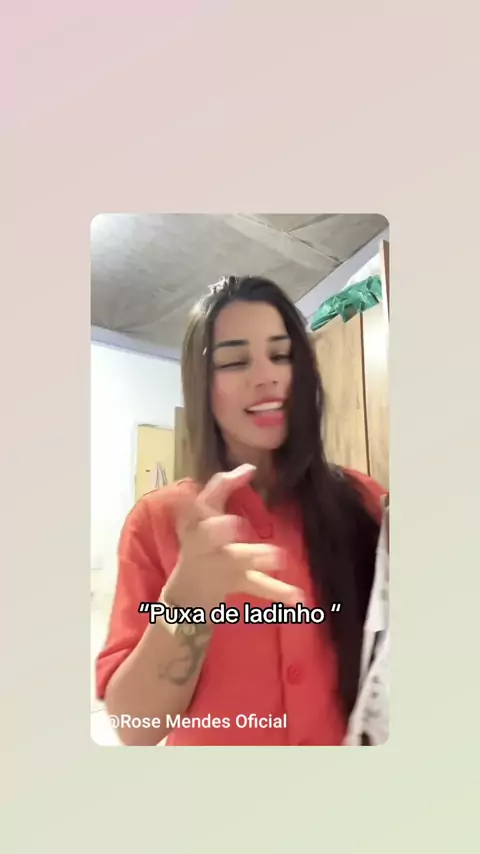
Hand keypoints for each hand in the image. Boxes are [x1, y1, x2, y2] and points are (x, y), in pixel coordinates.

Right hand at [163, 464, 303, 613]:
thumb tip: (249, 465)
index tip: (247, 471)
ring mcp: (220, 565)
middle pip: (208, 535)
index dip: (222, 485)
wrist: (185, 592)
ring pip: (236, 560)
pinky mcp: (237, 583)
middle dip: (220, 530)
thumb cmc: (199, 541)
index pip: (203, 500)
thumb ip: (223, 488)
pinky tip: (299, 599)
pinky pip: (258, 586)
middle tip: (237, 524)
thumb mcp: (203, 514)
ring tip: (278, 556)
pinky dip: (279, 593)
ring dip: (254, 557)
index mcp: (195, 522)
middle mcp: (203, 544)